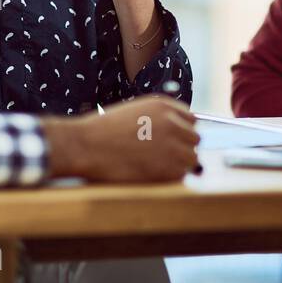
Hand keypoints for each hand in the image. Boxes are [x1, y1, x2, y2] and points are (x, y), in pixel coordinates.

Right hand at [43, 96, 200, 182]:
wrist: (86, 145)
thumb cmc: (104, 130)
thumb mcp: (135, 111)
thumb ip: (159, 118)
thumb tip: (176, 133)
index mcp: (164, 105)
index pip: (190, 119)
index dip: (181, 131)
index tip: (171, 141)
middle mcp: (173, 122)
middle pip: (194, 138)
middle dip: (182, 147)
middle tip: (162, 156)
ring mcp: (174, 145)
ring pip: (192, 158)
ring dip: (178, 163)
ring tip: (155, 166)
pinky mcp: (169, 168)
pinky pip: (181, 174)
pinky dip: (169, 177)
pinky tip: (149, 173)